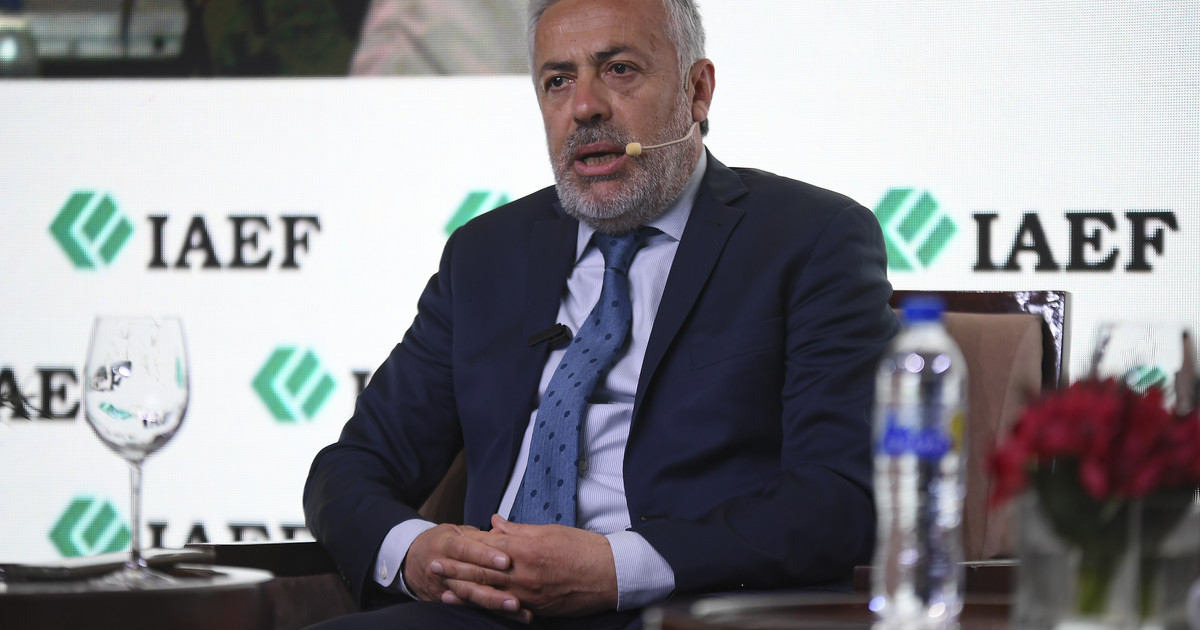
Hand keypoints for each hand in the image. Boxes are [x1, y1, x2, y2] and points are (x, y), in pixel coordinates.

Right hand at [405, 523, 531, 622]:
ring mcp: (442, 587)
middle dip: (494, 588)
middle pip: (469, 578)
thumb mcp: (455, 530)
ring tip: (516, 608)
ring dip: (494, 604)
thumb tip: (504, 533)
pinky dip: (487, 613)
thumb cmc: (440, 542)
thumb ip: (479, 535)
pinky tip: (506, 616)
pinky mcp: (443, 601)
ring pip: (470, 597)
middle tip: (517, 595)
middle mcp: (442, 568)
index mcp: (446, 544)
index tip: (506, 561)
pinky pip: (468, 608)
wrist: (410, 560)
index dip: (486, 556)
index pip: (466, 550)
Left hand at [436, 514, 617, 617]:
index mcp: (526, 549)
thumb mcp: (550, 530)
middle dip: (454, 569)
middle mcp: (522, 574)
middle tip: (431, 567)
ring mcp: (528, 595)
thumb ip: (518, 529)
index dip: (465, 545)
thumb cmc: (584, 548)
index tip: (446, 542)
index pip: (487, 547)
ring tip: (441, 589)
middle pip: (481, 572)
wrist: (610, 575)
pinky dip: (487, 607)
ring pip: (489, 594)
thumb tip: (494, 523)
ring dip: (463, 591)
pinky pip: (507, 609)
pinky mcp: (537, 608)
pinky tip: (473, 607)